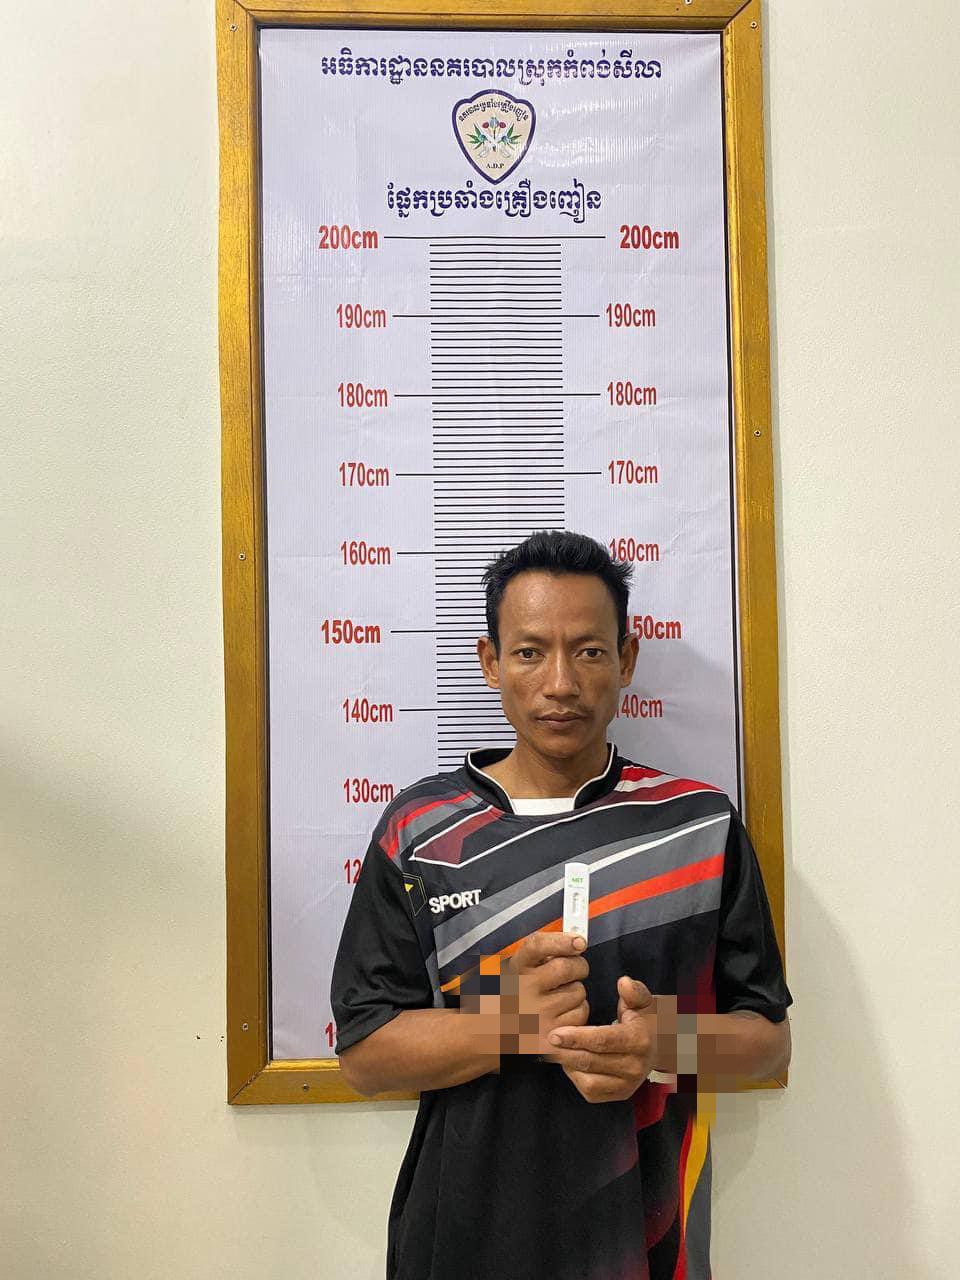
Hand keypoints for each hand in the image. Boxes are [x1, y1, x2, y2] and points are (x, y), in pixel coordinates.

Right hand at [499, 931, 589, 1055]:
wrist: (487, 1036)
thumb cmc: (507, 999)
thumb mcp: (513, 971)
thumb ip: (538, 956)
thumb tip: (574, 942)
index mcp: (514, 969)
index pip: (537, 946)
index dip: (561, 941)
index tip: (579, 942)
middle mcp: (522, 991)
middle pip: (566, 967)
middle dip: (577, 967)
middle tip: (574, 970)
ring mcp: (536, 1015)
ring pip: (577, 992)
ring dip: (576, 993)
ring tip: (561, 997)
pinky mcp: (547, 1035)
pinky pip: (579, 1016)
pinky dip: (577, 1014)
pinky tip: (563, 1014)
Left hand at [547, 976, 657, 1102]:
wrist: (657, 1047)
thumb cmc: (642, 1019)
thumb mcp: (642, 1001)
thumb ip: (633, 991)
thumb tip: (623, 982)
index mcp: (639, 1041)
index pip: (602, 1040)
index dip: (576, 1037)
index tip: (554, 1033)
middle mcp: (635, 1067)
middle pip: (591, 1061)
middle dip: (565, 1051)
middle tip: (547, 1041)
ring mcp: (627, 1085)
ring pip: (588, 1081)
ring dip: (568, 1066)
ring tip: (558, 1050)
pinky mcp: (619, 1095)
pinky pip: (590, 1092)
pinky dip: (575, 1078)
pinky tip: (570, 1062)